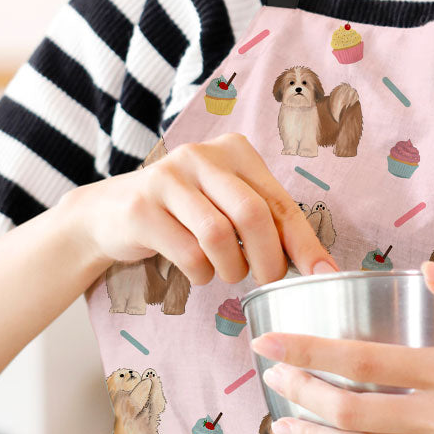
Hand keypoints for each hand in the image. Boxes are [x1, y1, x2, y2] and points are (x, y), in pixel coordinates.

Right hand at [59, 132, 338, 283]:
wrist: (110, 213)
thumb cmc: (184, 215)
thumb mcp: (227, 206)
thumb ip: (268, 224)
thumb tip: (321, 266)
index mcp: (234, 151)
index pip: (280, 202)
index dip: (304, 243)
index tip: (324, 274)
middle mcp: (201, 156)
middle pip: (253, 215)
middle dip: (268, 260)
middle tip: (267, 281)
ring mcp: (168, 178)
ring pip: (219, 236)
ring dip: (231, 269)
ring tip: (227, 274)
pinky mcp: (142, 208)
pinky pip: (188, 253)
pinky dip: (201, 274)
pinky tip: (198, 272)